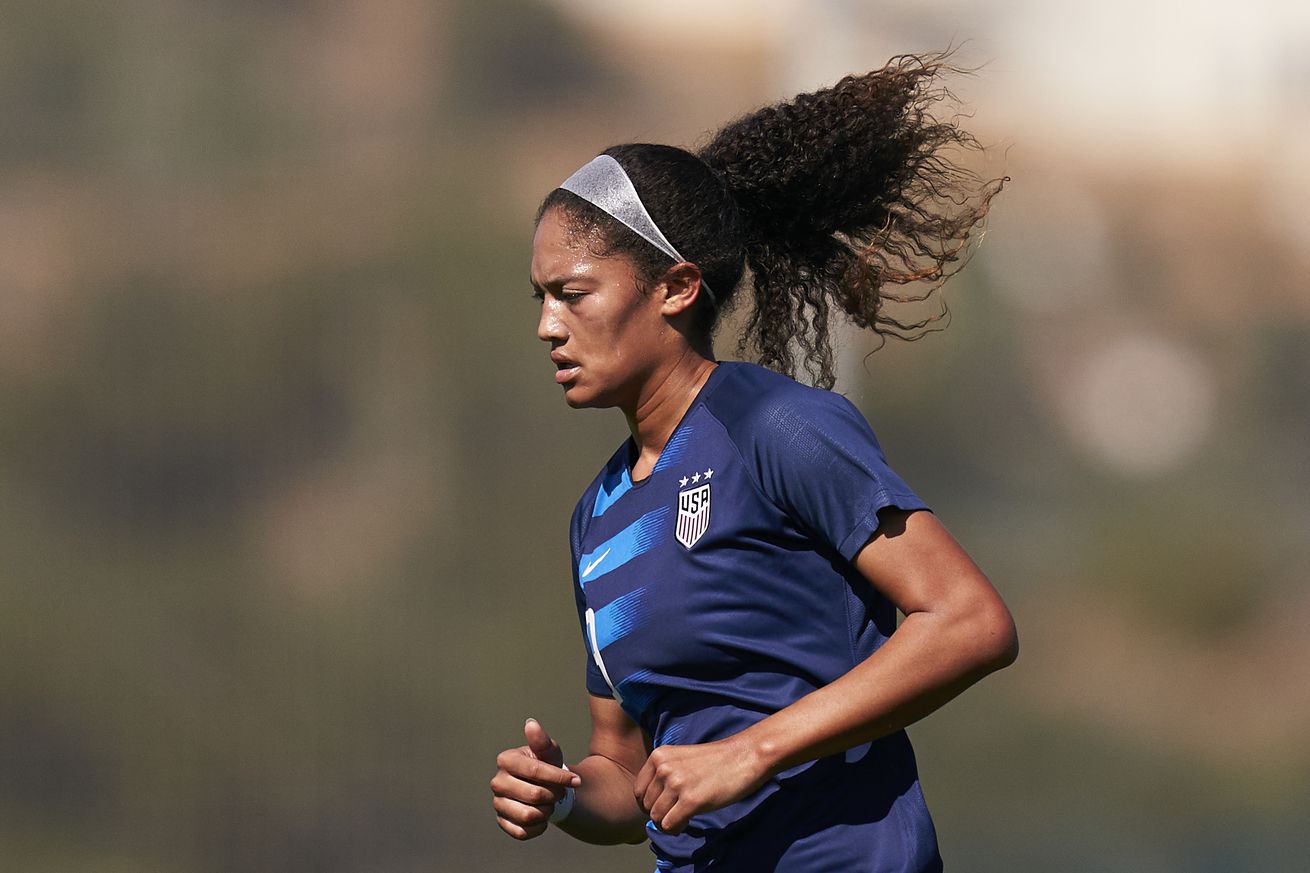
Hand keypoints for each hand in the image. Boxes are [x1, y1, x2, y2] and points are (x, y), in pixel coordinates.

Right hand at [490, 718, 580, 839]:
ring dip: (547, 811)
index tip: (576, 780)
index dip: (559, 777)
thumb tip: (531, 724)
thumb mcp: (549, 751)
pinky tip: (542, 816)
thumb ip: (541, 740)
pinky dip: (539, 826)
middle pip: (534, 795)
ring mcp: (498, 803)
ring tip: (549, 803)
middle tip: (559, 792)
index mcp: (506, 759)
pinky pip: (523, 832)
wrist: (543, 787)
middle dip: (554, 795)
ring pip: (529, 815)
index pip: (535, 770)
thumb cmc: (547, 764)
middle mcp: (497, 781)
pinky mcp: (502, 822)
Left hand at [633, 734, 767, 834]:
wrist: (745, 755)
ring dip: (669, 823)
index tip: (666, 807)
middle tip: (677, 813)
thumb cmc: (716, 760)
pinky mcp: (691, 800)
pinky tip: (689, 821)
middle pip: (647, 807)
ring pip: (657, 818)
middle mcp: (663, 768)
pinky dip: (677, 829)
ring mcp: (677, 783)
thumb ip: (663, 775)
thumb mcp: (681, 759)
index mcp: (659, 756)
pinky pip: (670, 826)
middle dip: (660, 815)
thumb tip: (649, 806)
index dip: (650, 805)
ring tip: (684, 817)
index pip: (638, 792)